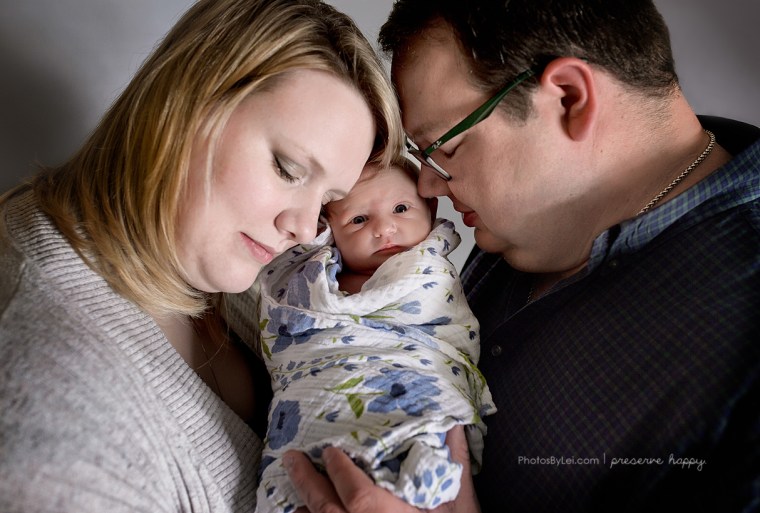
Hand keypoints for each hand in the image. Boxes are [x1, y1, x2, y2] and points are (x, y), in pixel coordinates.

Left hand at [283, 424, 479, 512]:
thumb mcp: (462, 506)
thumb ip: (455, 464)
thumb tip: (453, 425)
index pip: (356, 493)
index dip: (338, 470)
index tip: (329, 451)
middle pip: (325, 508)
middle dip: (306, 481)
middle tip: (291, 458)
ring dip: (305, 508)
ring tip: (295, 488)